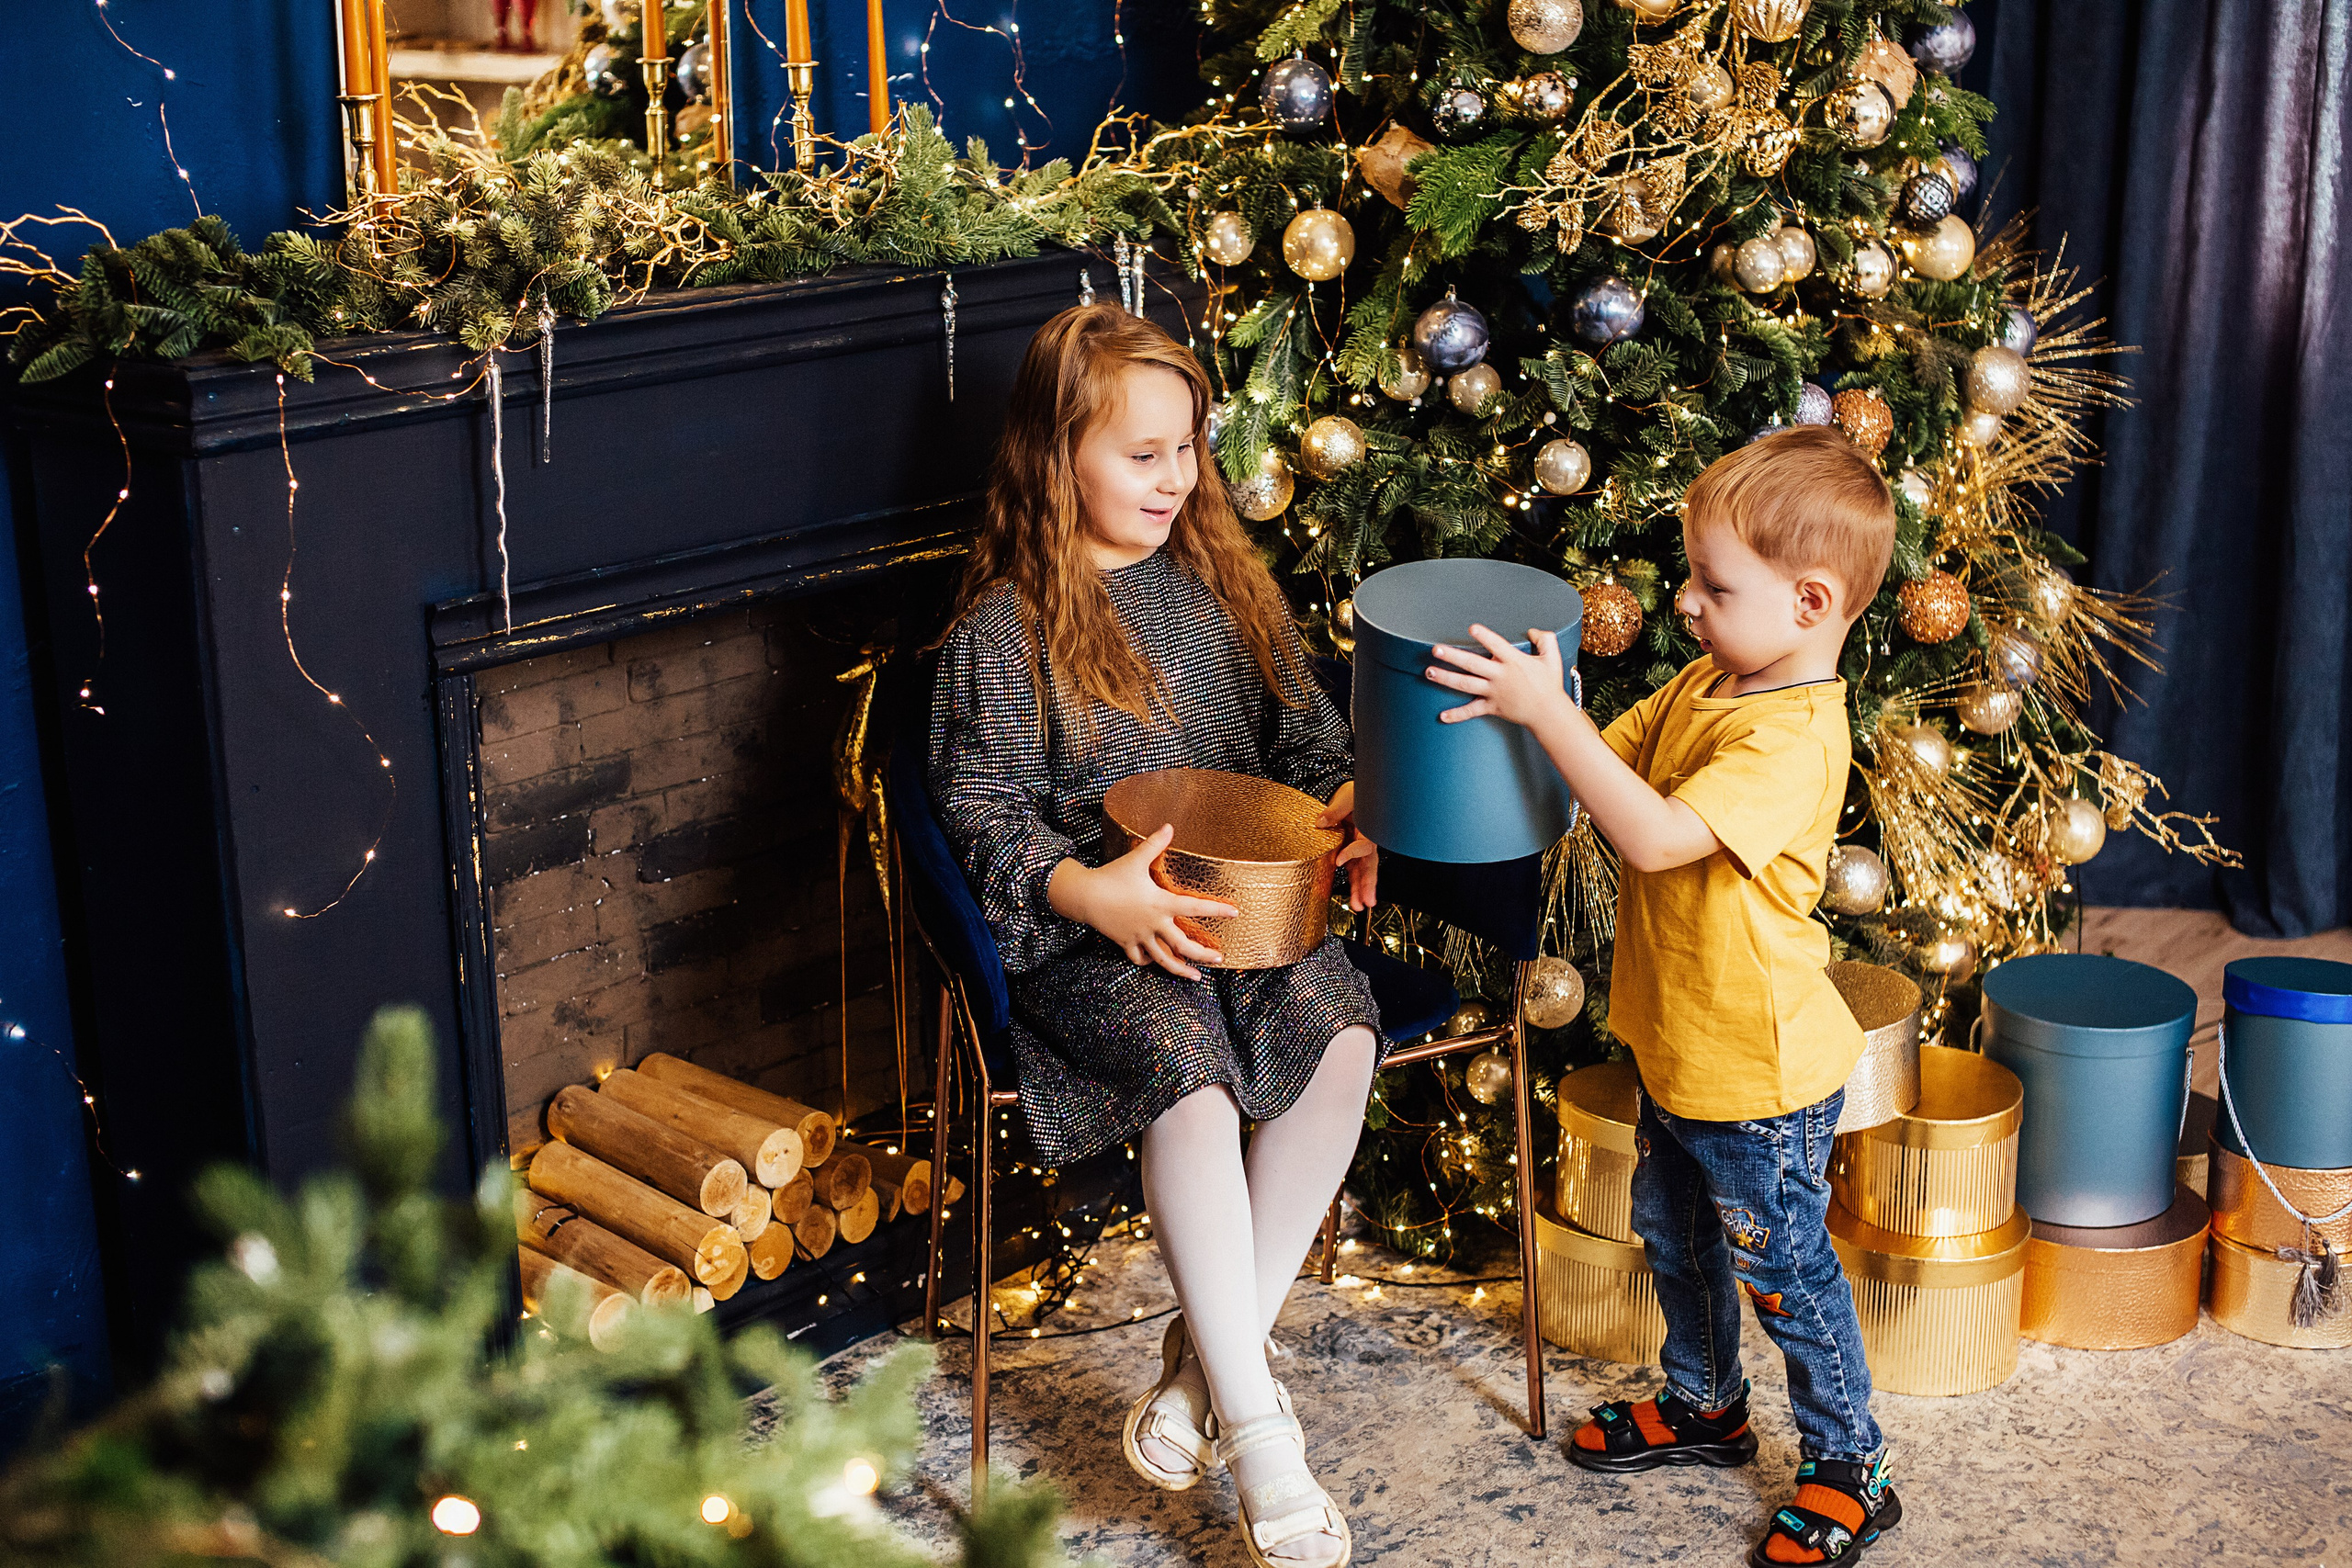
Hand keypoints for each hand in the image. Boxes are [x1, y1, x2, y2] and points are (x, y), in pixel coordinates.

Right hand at [1049, 826, 1237, 979]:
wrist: (1084, 896)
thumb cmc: (1111, 876)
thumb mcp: (1135, 858)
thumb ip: (1155, 844)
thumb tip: (1169, 826)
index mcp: (1160, 904)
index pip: (1195, 907)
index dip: (1216, 910)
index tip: (1234, 913)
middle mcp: (1153, 924)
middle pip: (1183, 945)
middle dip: (1203, 954)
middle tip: (1219, 958)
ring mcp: (1140, 936)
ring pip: (1164, 959)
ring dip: (1181, 970)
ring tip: (1196, 978)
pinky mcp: (1126, 942)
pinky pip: (1140, 958)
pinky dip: (1149, 961)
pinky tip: (1156, 961)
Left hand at [1316, 781, 1379, 910]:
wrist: (1354, 795)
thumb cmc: (1354, 794)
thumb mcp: (1345, 798)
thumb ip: (1334, 811)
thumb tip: (1320, 823)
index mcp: (1368, 828)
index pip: (1362, 845)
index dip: (1351, 853)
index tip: (1338, 860)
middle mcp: (1366, 841)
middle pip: (1368, 865)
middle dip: (1368, 884)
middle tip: (1367, 901)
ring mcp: (1360, 848)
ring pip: (1363, 871)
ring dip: (1362, 890)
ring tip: (1360, 906)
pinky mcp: (1352, 852)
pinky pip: (1355, 871)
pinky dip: (1355, 885)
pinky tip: (1355, 901)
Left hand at [1425, 624, 1577, 729]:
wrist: (1549, 713)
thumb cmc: (1549, 686)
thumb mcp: (1552, 658)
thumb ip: (1545, 639)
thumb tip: (1532, 631)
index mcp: (1513, 662)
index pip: (1496, 645)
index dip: (1484, 636)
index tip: (1472, 628)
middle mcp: (1500, 676)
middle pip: (1472, 664)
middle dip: (1452, 656)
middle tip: (1436, 650)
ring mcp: (1494, 692)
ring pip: (1466, 684)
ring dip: (1446, 678)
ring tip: (1429, 672)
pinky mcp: (1492, 707)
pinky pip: (1471, 711)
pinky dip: (1457, 715)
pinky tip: (1442, 716)